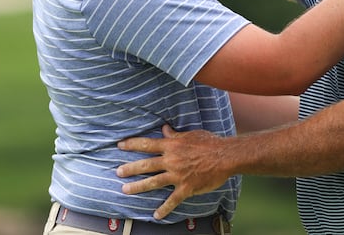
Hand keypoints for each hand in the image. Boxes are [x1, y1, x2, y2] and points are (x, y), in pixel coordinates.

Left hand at [116, 125, 232, 219]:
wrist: (225, 156)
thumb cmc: (209, 142)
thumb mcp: (190, 135)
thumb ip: (175, 135)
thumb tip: (164, 129)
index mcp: (172, 146)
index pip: (147, 144)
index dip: (132, 144)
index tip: (120, 146)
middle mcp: (171, 160)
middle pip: (146, 165)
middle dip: (130, 168)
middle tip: (118, 172)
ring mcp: (177, 175)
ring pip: (153, 182)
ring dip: (138, 187)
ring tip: (125, 190)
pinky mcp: (186, 188)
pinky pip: (172, 200)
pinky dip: (164, 209)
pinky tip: (156, 215)